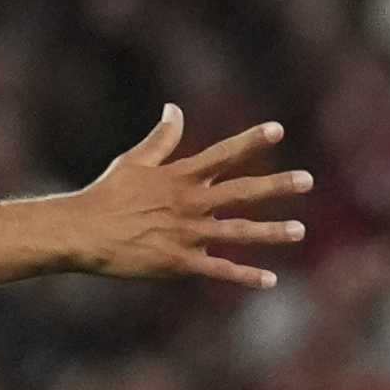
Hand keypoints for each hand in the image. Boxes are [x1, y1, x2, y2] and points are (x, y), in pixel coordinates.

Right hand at [73, 106, 309, 287]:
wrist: (82, 232)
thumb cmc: (106, 195)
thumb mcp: (134, 161)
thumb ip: (161, 139)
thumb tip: (174, 109)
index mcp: (179, 176)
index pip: (222, 154)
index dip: (251, 141)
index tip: (278, 130)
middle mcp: (189, 203)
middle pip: (241, 192)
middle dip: (276, 186)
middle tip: (307, 180)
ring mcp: (187, 234)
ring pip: (238, 232)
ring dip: (271, 232)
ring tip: (299, 230)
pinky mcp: (179, 262)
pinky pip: (219, 270)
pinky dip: (244, 275)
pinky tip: (269, 280)